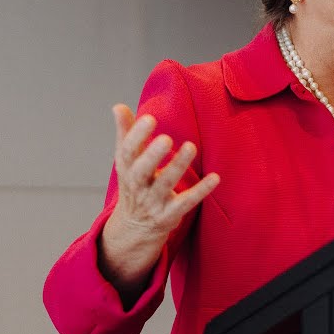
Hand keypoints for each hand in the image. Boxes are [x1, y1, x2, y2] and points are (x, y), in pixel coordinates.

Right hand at [109, 104, 218, 238]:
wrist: (134, 227)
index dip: (136, 136)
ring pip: (165, 185)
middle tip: (166, 138)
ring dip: (178, 166)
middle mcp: (138, 186)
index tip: (149, 118)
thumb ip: (126, 132)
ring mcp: (154, 202)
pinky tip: (215, 177)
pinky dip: (201, 191)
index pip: (127, 152)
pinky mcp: (170, 214)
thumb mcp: (126, 161)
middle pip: (141, 171)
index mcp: (126, 169)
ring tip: (190, 146)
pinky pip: (186, 202)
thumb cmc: (134, 183)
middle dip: (152, 155)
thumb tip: (118, 106)